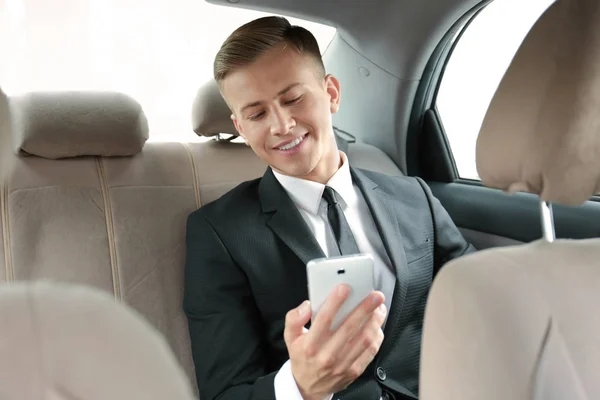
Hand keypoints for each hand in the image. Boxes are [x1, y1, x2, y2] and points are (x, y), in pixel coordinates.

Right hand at [284, 285, 385, 399]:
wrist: (309, 386)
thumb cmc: (302, 357)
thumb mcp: (290, 337)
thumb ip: (294, 319)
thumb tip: (306, 306)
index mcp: (310, 345)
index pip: (323, 320)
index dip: (334, 302)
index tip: (344, 288)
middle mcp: (327, 355)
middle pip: (349, 328)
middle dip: (365, 308)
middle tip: (375, 296)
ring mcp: (343, 365)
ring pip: (364, 339)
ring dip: (375, 321)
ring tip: (380, 308)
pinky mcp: (354, 371)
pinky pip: (370, 351)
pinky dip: (377, 336)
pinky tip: (377, 325)